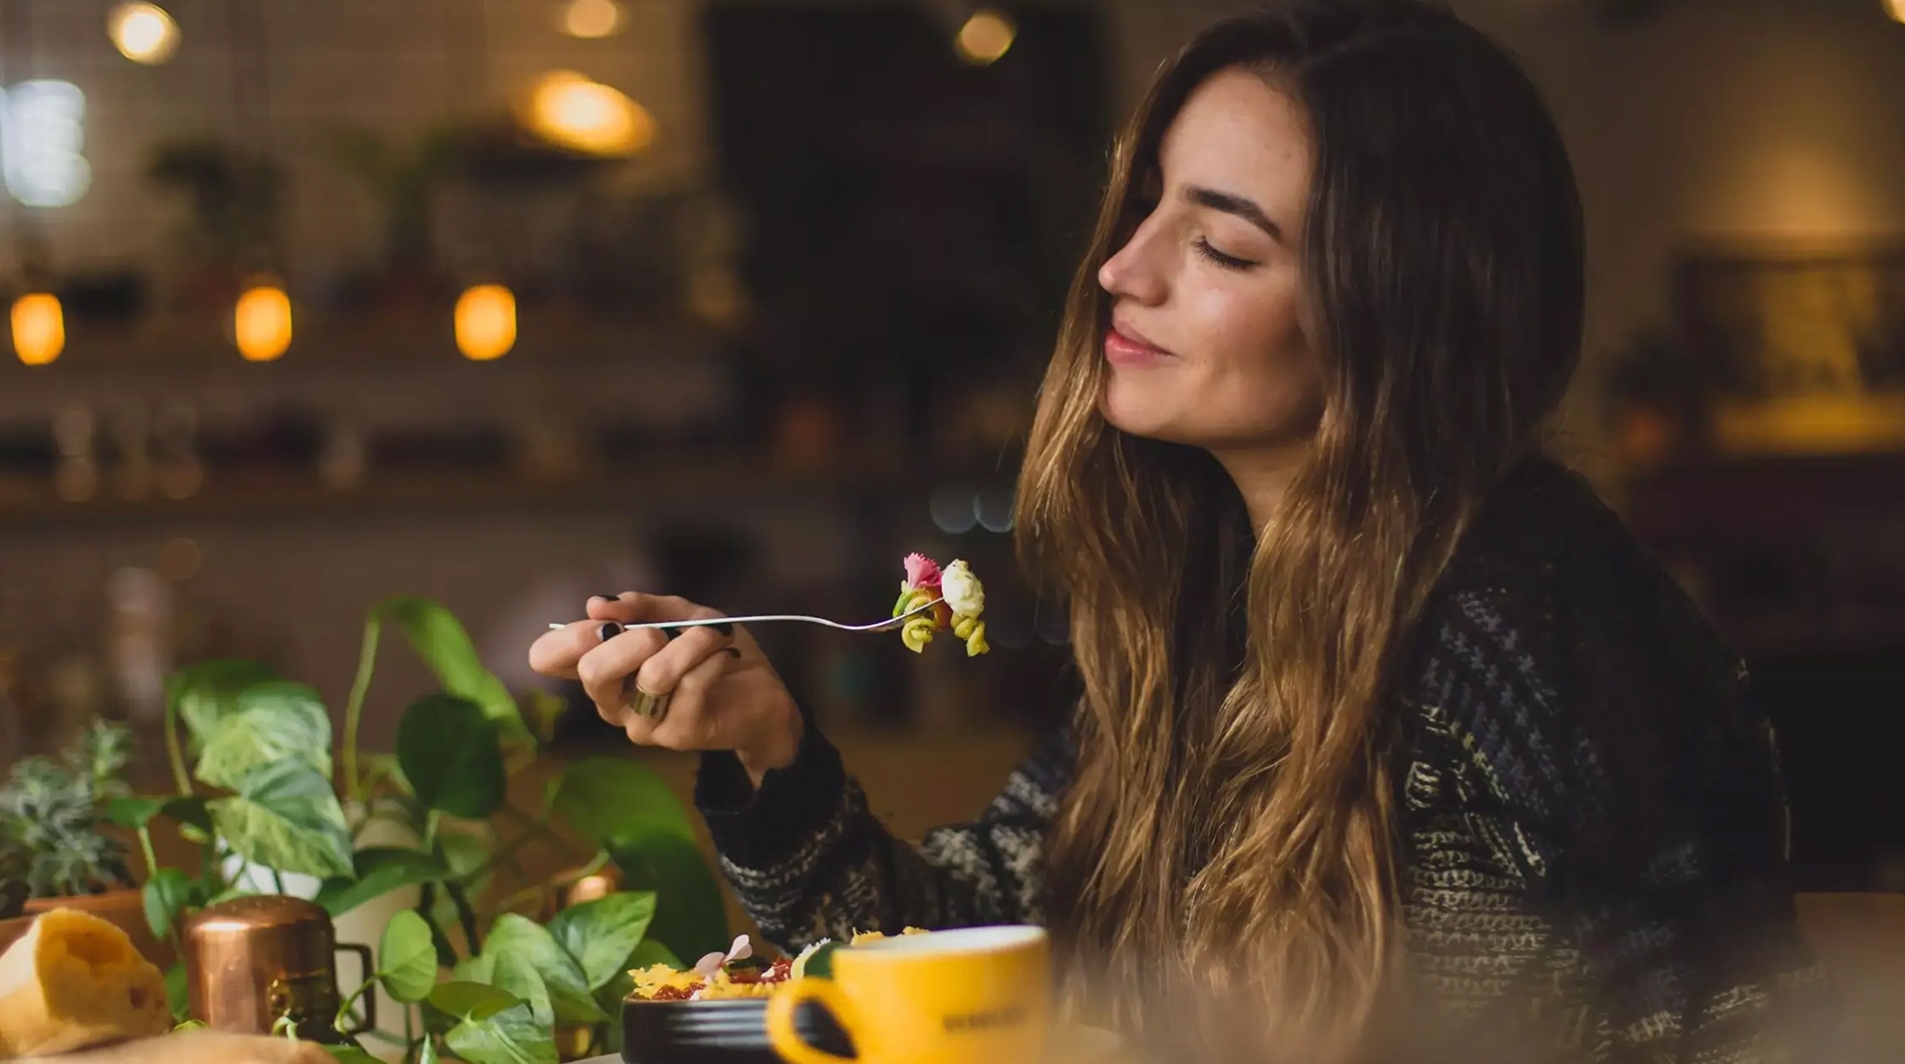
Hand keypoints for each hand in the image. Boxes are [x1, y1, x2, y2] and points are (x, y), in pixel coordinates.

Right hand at [528, 593, 803, 784]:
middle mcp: (611, 701)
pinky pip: (691, 685)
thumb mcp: (679, 615)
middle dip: (632, 639)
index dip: (566, 636)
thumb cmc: (710, 652)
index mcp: (602, 668)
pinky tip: (725, 656)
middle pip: (592, 671)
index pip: (547, 659)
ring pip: (653, 675)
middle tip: (662, 632)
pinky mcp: (678, 734)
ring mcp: (642, 723)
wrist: (762, 693)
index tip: (603, 621)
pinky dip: (713, 658)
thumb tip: (596, 604)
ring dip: (690, 644)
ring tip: (712, 637)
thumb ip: (641, 606)